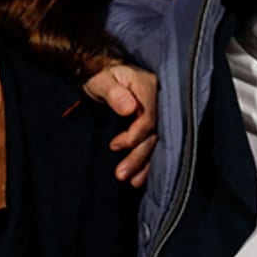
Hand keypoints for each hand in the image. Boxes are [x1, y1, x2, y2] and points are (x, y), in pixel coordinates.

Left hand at [84, 64, 158, 184]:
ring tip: (131, 181)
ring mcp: (156, 112)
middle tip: (122, 175)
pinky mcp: (150, 123)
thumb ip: (114, 93)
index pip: (148, 119)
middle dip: (138, 157)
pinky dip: (146, 160)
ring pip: (154, 142)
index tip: (114, 146)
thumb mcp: (101, 80)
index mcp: (148, 87)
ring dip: (143, 163)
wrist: (101, 74)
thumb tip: (130, 109)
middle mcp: (157, 101)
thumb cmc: (99, 76)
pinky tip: (139, 177)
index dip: (134, 136)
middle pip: (153, 134)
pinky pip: (151, 142)